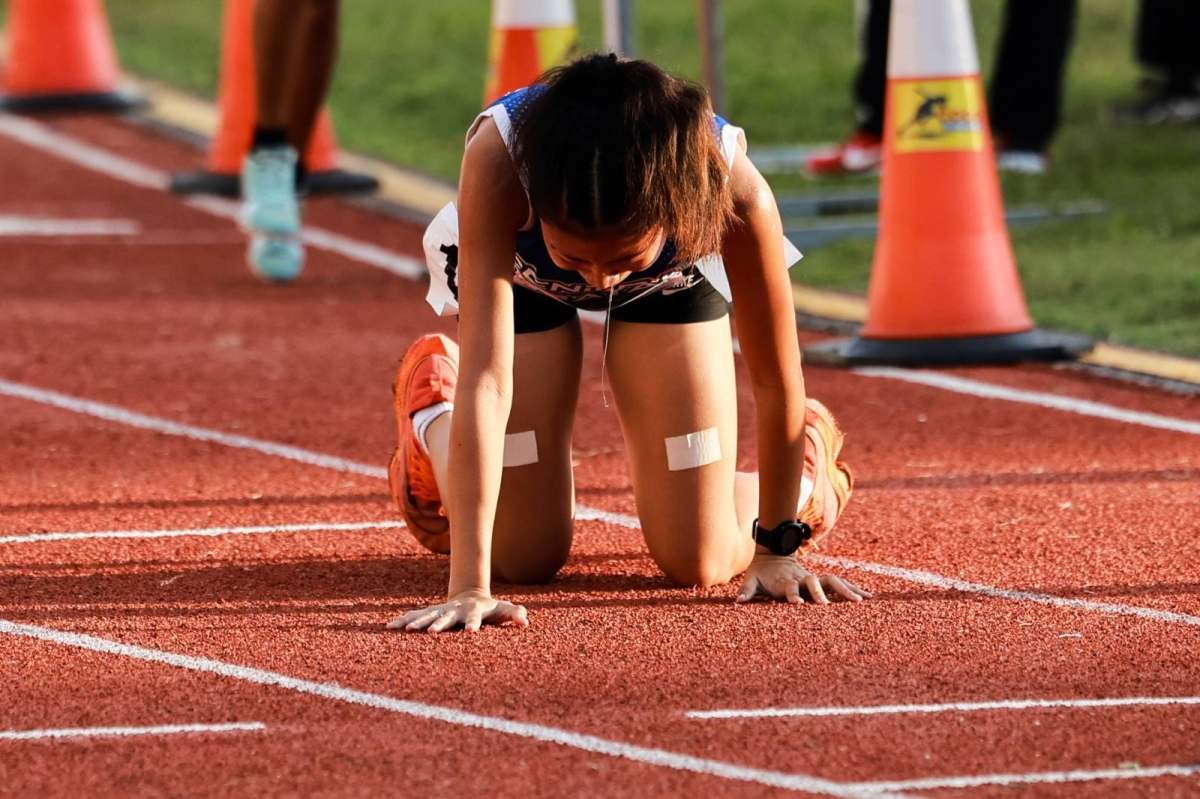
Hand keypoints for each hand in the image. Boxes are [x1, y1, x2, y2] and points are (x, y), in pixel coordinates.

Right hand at [387, 589, 528, 633]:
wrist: (471, 596)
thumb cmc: (491, 609)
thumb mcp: (505, 610)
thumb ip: (516, 614)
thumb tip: (525, 622)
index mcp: (473, 611)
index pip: (475, 619)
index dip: (474, 625)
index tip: (472, 633)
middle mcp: (454, 610)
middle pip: (446, 617)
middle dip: (439, 624)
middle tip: (431, 633)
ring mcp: (441, 610)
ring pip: (426, 615)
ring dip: (417, 622)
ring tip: (406, 630)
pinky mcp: (430, 612)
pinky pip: (414, 616)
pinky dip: (402, 620)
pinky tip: (389, 627)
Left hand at [736, 555, 871, 604]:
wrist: (773, 555)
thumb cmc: (761, 573)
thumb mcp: (750, 580)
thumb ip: (746, 591)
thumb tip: (738, 602)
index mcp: (786, 580)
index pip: (790, 587)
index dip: (793, 594)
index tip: (797, 604)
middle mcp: (803, 578)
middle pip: (815, 583)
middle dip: (821, 593)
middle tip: (827, 606)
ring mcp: (814, 578)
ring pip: (833, 581)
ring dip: (846, 590)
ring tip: (861, 601)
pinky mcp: (823, 581)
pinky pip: (841, 584)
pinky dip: (854, 589)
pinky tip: (869, 597)